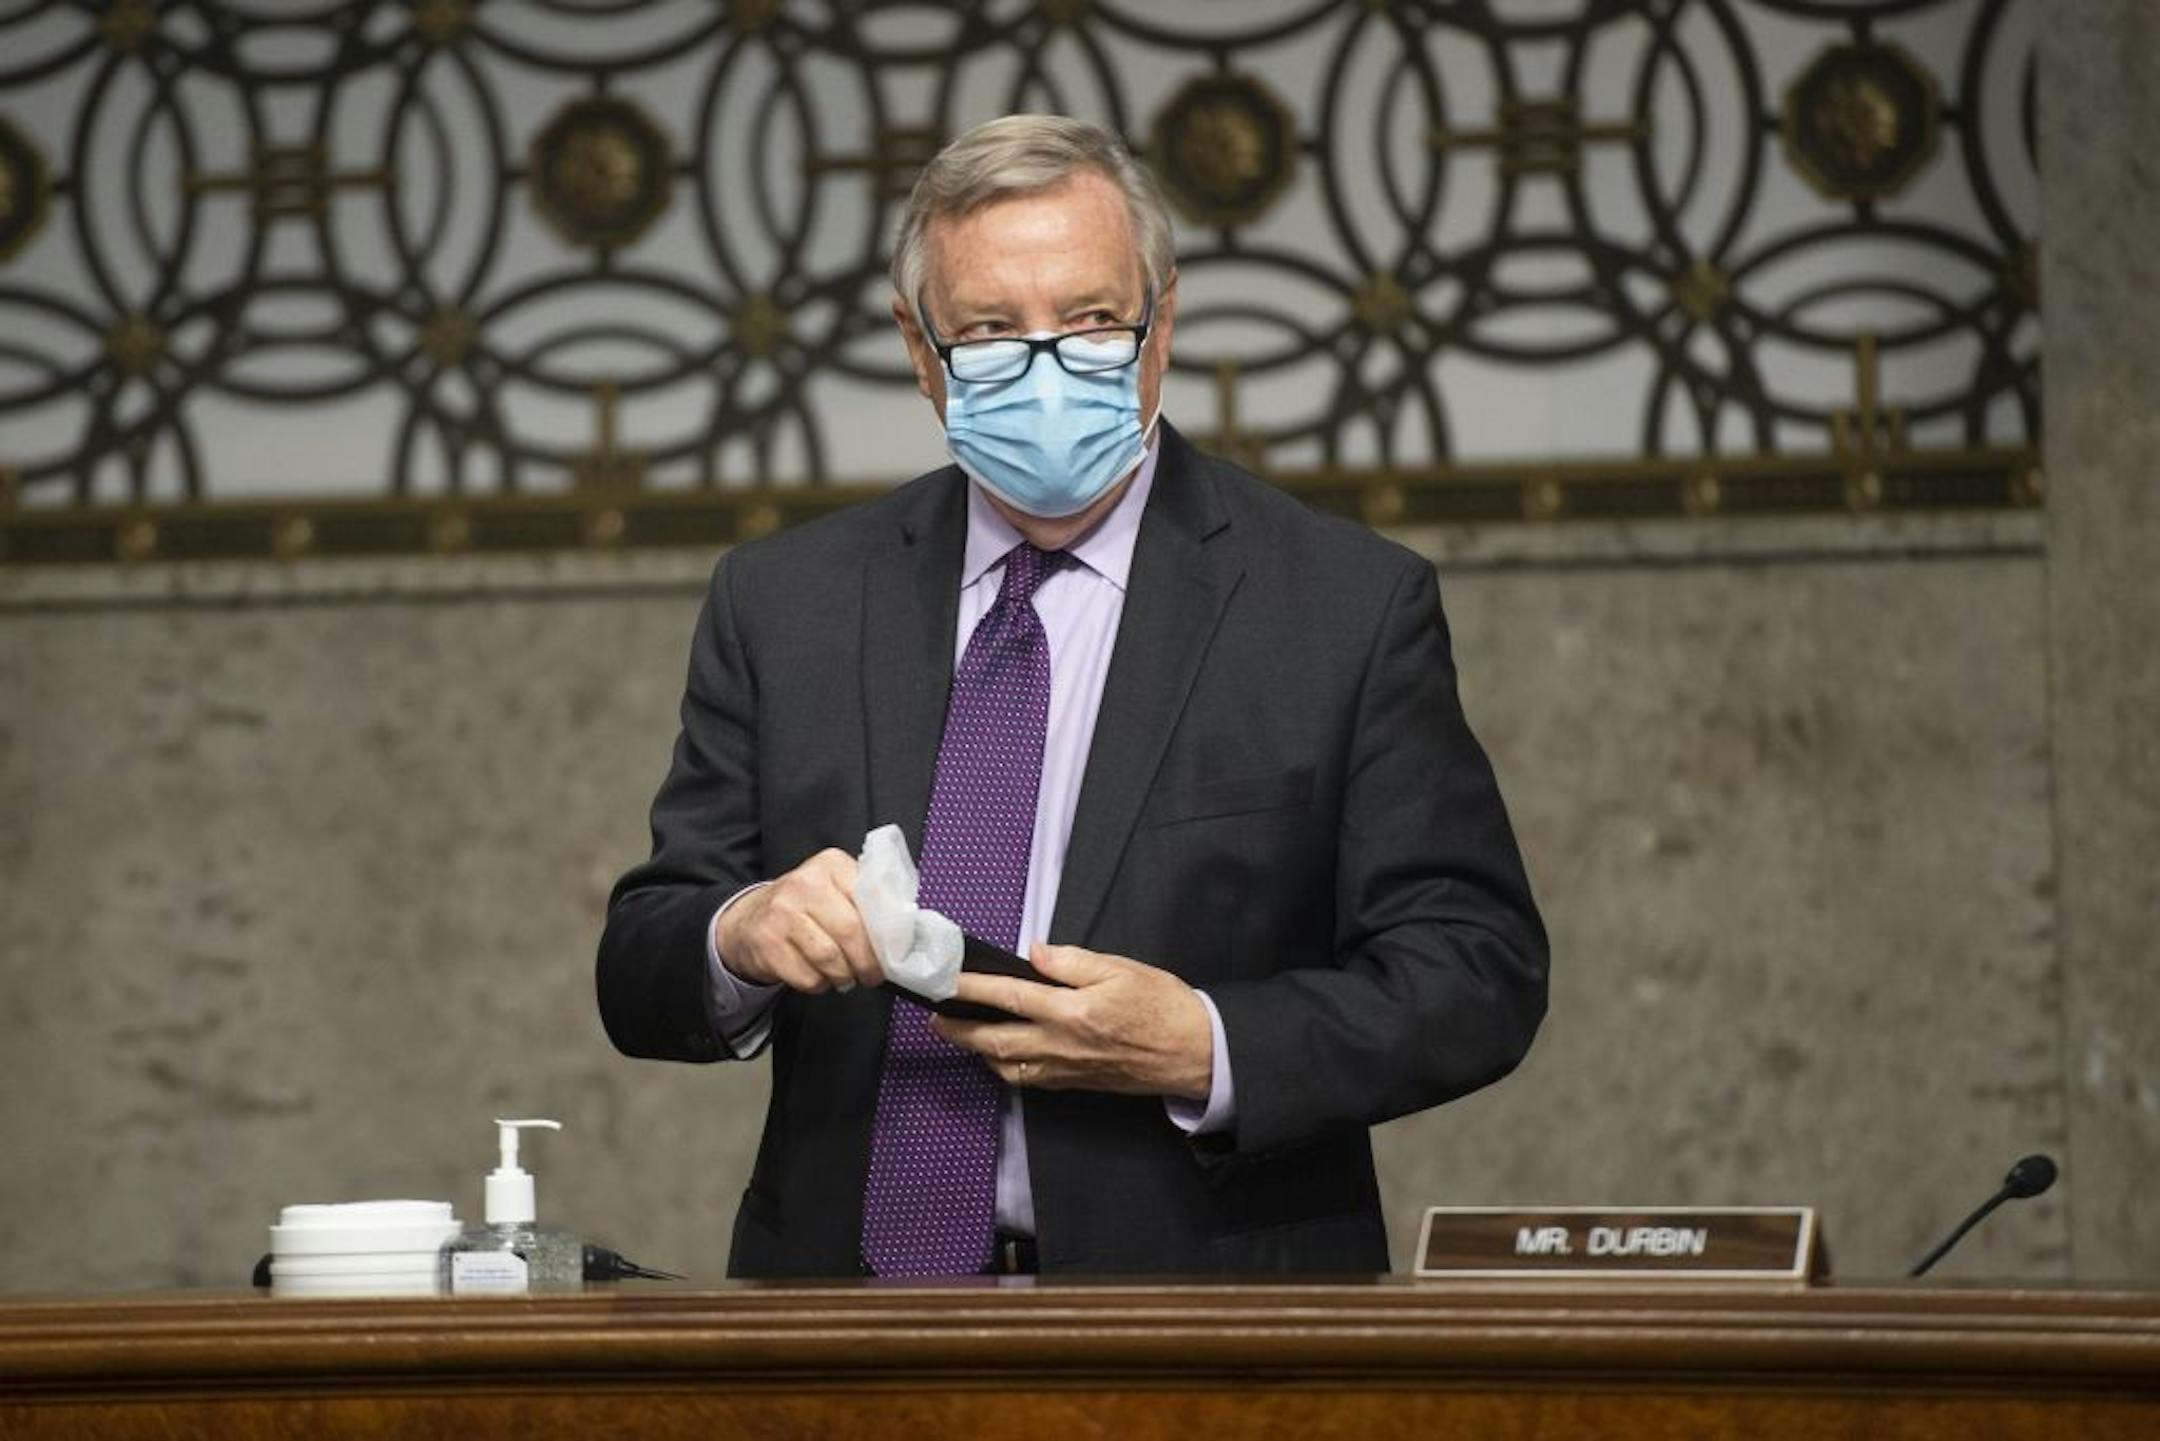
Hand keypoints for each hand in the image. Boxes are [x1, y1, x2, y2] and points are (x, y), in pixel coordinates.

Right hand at [714, 849, 882, 993]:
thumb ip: (867, 902)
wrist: (750, 921)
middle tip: (871, 975)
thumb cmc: (807, 909)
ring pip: (830, 959)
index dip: (886, 933)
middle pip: (850, 931)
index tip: (892, 952)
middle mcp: (804, 883)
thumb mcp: (836, 890)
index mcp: (831, 864)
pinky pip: (808, 977)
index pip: (870, 899)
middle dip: (868, 962)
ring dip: (843, 976)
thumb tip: (903, 934)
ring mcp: (781, 912)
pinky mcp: (767, 944)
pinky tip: (818, 975)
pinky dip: (819, 984)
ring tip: (845, 977)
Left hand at [933, 944, 1212, 1100]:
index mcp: (1072, 1012)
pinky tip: (999, 1054)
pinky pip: (1028, 1080)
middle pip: (995, 1040)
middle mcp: (1062, 1045)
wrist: (1194, 1054)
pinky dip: (1005, 1067)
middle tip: (934, 1015)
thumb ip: (1073, 961)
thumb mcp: (1122, 969)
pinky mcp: (1074, 1083)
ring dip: (977, 1050)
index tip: (945, 980)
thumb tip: (1035, 953)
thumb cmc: (1163, 1006)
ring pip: (1006, 1066)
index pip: (1008, 997)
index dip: (971, 988)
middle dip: (959, 1029)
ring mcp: (1066, 1069)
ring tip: (959, 1033)